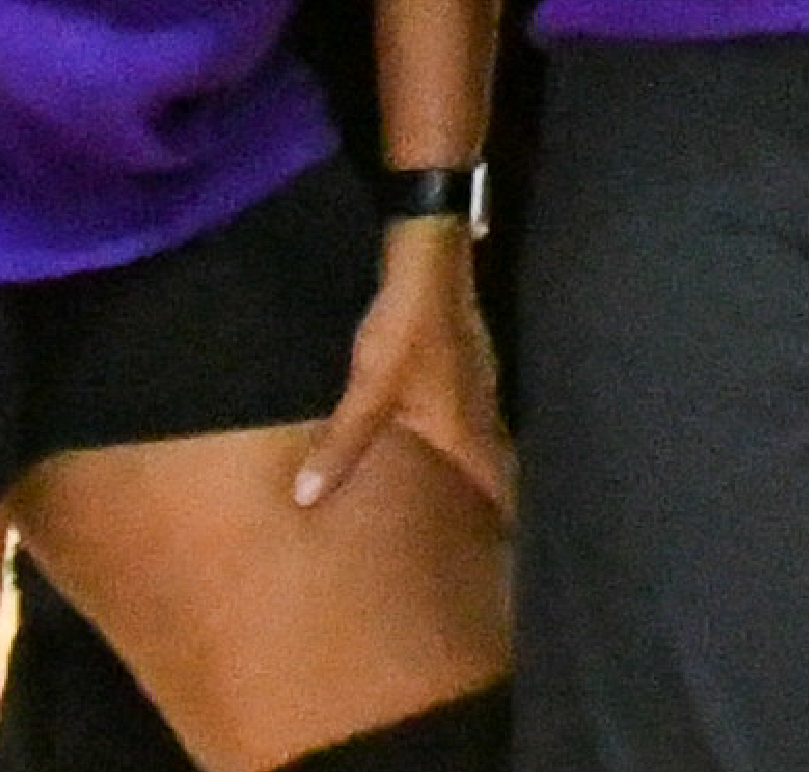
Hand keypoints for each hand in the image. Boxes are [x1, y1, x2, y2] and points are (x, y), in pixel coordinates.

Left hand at [295, 212, 511, 515]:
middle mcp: (480, 407)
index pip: (498, 480)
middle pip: (491, 462)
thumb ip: (342, 445)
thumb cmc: (406, 328)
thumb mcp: (370, 387)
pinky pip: (469, 415)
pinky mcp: (464, 360)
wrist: (429, 257)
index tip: (502, 552)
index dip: (503, 515)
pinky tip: (439, 444)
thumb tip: (305, 499)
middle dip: (486, 498)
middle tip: (475, 536)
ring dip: (473, 467)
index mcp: (465, 424)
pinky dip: (461, 439)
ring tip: (457, 502)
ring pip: (480, 437)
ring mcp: (477, 379)